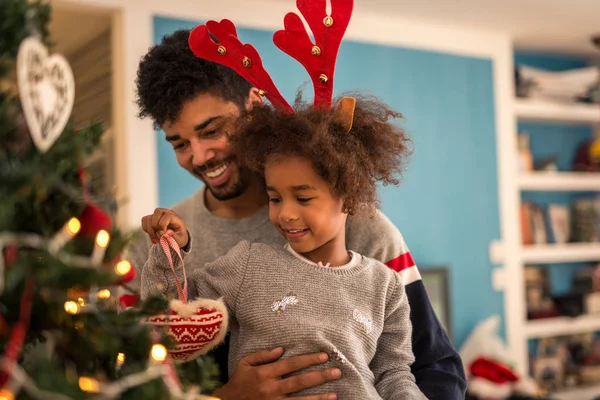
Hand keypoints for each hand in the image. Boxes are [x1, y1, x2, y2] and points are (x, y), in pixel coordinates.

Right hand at [141, 208, 188, 247]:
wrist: (176, 238)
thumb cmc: (179, 238)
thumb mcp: (180, 239)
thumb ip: (173, 237)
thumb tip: (164, 233)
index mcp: (176, 218)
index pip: (167, 216)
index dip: (163, 225)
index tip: (163, 234)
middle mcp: (167, 213)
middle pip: (157, 212)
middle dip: (155, 226)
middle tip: (159, 237)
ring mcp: (158, 215)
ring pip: (149, 218)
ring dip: (150, 230)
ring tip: (156, 239)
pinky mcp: (152, 218)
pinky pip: (144, 220)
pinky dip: (146, 229)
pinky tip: (152, 235)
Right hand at [213, 347, 340, 399]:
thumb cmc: (238, 382)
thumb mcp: (245, 363)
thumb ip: (263, 355)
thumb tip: (282, 349)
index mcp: (265, 374)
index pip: (291, 364)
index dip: (308, 360)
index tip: (324, 356)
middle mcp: (271, 389)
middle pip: (300, 382)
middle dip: (319, 377)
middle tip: (337, 372)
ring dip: (319, 398)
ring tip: (334, 394)